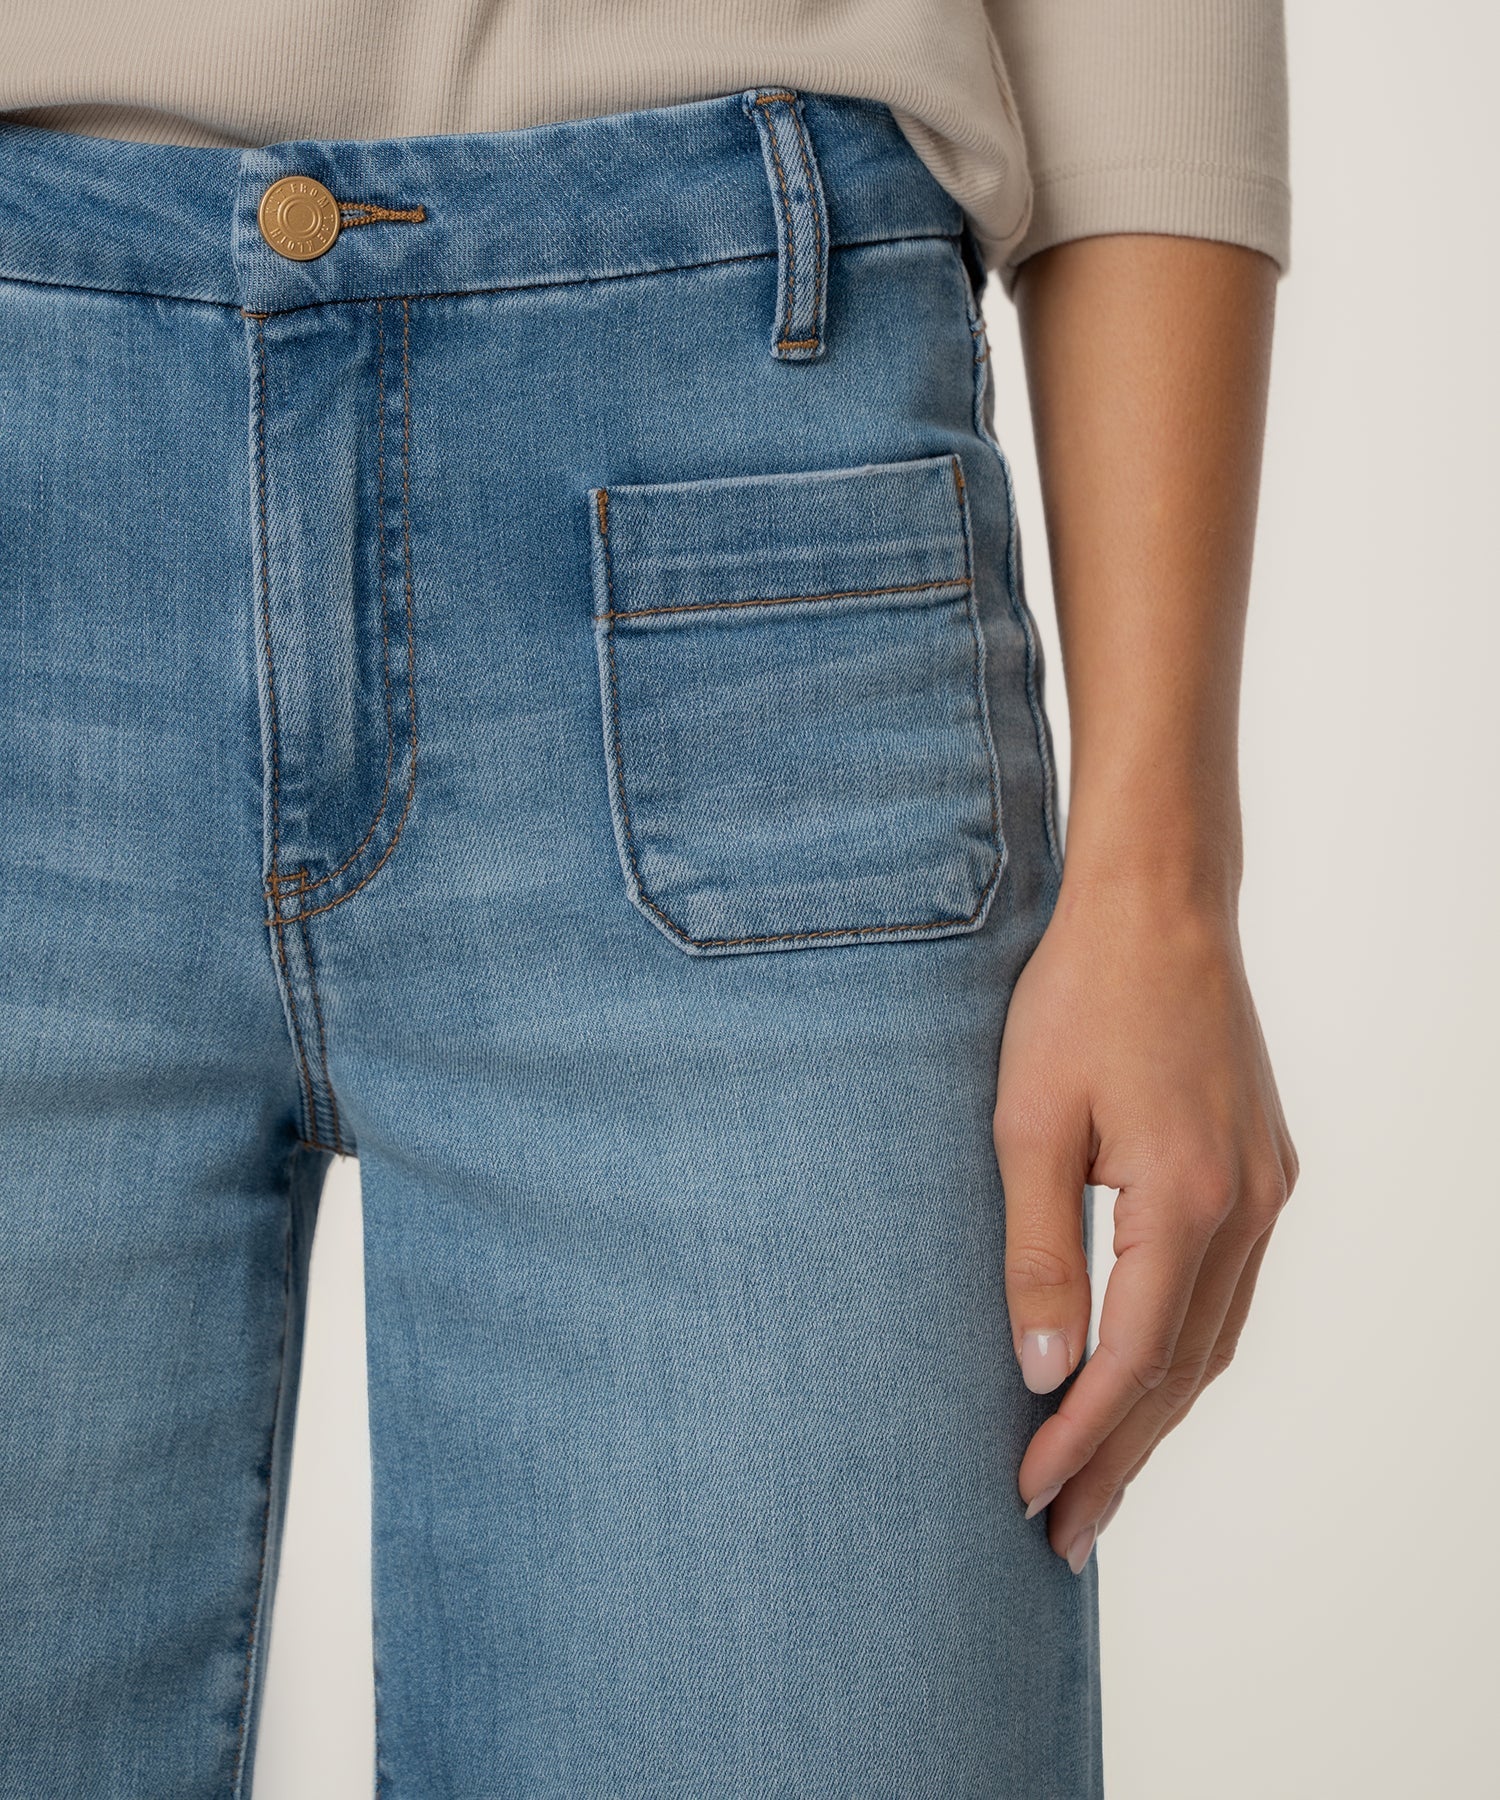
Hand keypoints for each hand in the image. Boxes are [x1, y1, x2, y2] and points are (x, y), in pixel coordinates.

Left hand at [993, 874, 1297, 1571]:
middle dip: (1122, 1458)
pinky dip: (1183, 1350)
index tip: (1027, 1494)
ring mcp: (1267, 1189)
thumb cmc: (1078, 999)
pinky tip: (1145, 1379)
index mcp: (1187, 1198)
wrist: (1159, 908)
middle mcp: (1247, 1207)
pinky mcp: (1264, 1170)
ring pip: (1214, 1338)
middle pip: (1185, 1370)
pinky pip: (1228, 1290)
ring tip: (1099, 1479)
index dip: (1079, 1439)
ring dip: (1156, 1415)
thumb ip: (1038, 1252)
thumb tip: (1043, 1373)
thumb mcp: (1028, 1124)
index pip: (1132, 1360)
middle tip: (1066, 1535)